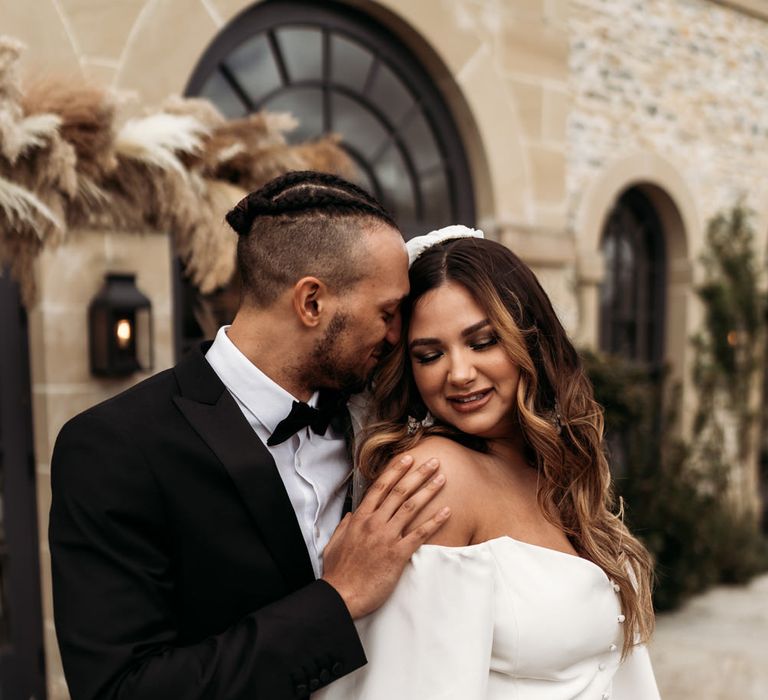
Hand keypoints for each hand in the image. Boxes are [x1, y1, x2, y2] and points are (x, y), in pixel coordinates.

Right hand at [322, 455, 449, 618]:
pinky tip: (446, 512)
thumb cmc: (338, 572)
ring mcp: (387, 537)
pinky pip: (420, 534)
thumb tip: (351, 515)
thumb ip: (344, 526)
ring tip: (442, 479)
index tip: (408, 459)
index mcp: (360, 518)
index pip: (381, 487)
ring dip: (428, 490)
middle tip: (433, 462)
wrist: (342, 595)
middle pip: (400, 491)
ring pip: (412, 507)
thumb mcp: (334, 543)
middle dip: (418, 474)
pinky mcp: (398, 554)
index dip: (396, 471)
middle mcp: (375, 523)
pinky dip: (434, 521)